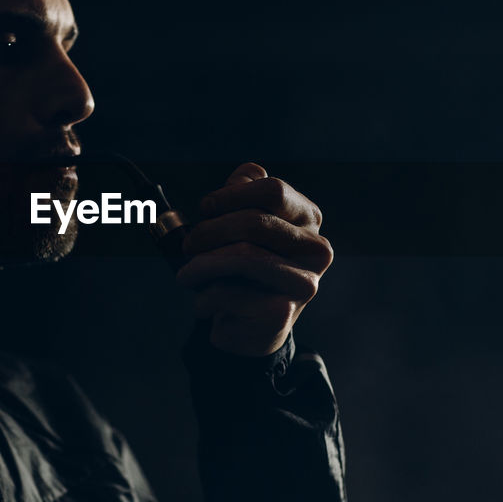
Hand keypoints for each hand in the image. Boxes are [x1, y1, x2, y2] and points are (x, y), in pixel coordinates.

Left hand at [176, 162, 333, 355]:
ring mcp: (303, 283)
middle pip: (255, 223)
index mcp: (308, 218)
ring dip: (202, 265)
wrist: (256, 325)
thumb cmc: (247, 266)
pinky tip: (203, 303)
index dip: (231, 195)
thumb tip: (242, 176)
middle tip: (189, 245)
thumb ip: (244, 193)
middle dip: (210, 232)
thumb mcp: (245, 223)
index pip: (273, 190)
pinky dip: (206, 297)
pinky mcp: (282, 314)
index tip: (205, 208)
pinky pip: (231, 294)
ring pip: (244, 258)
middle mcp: (316, 250)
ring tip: (186, 275)